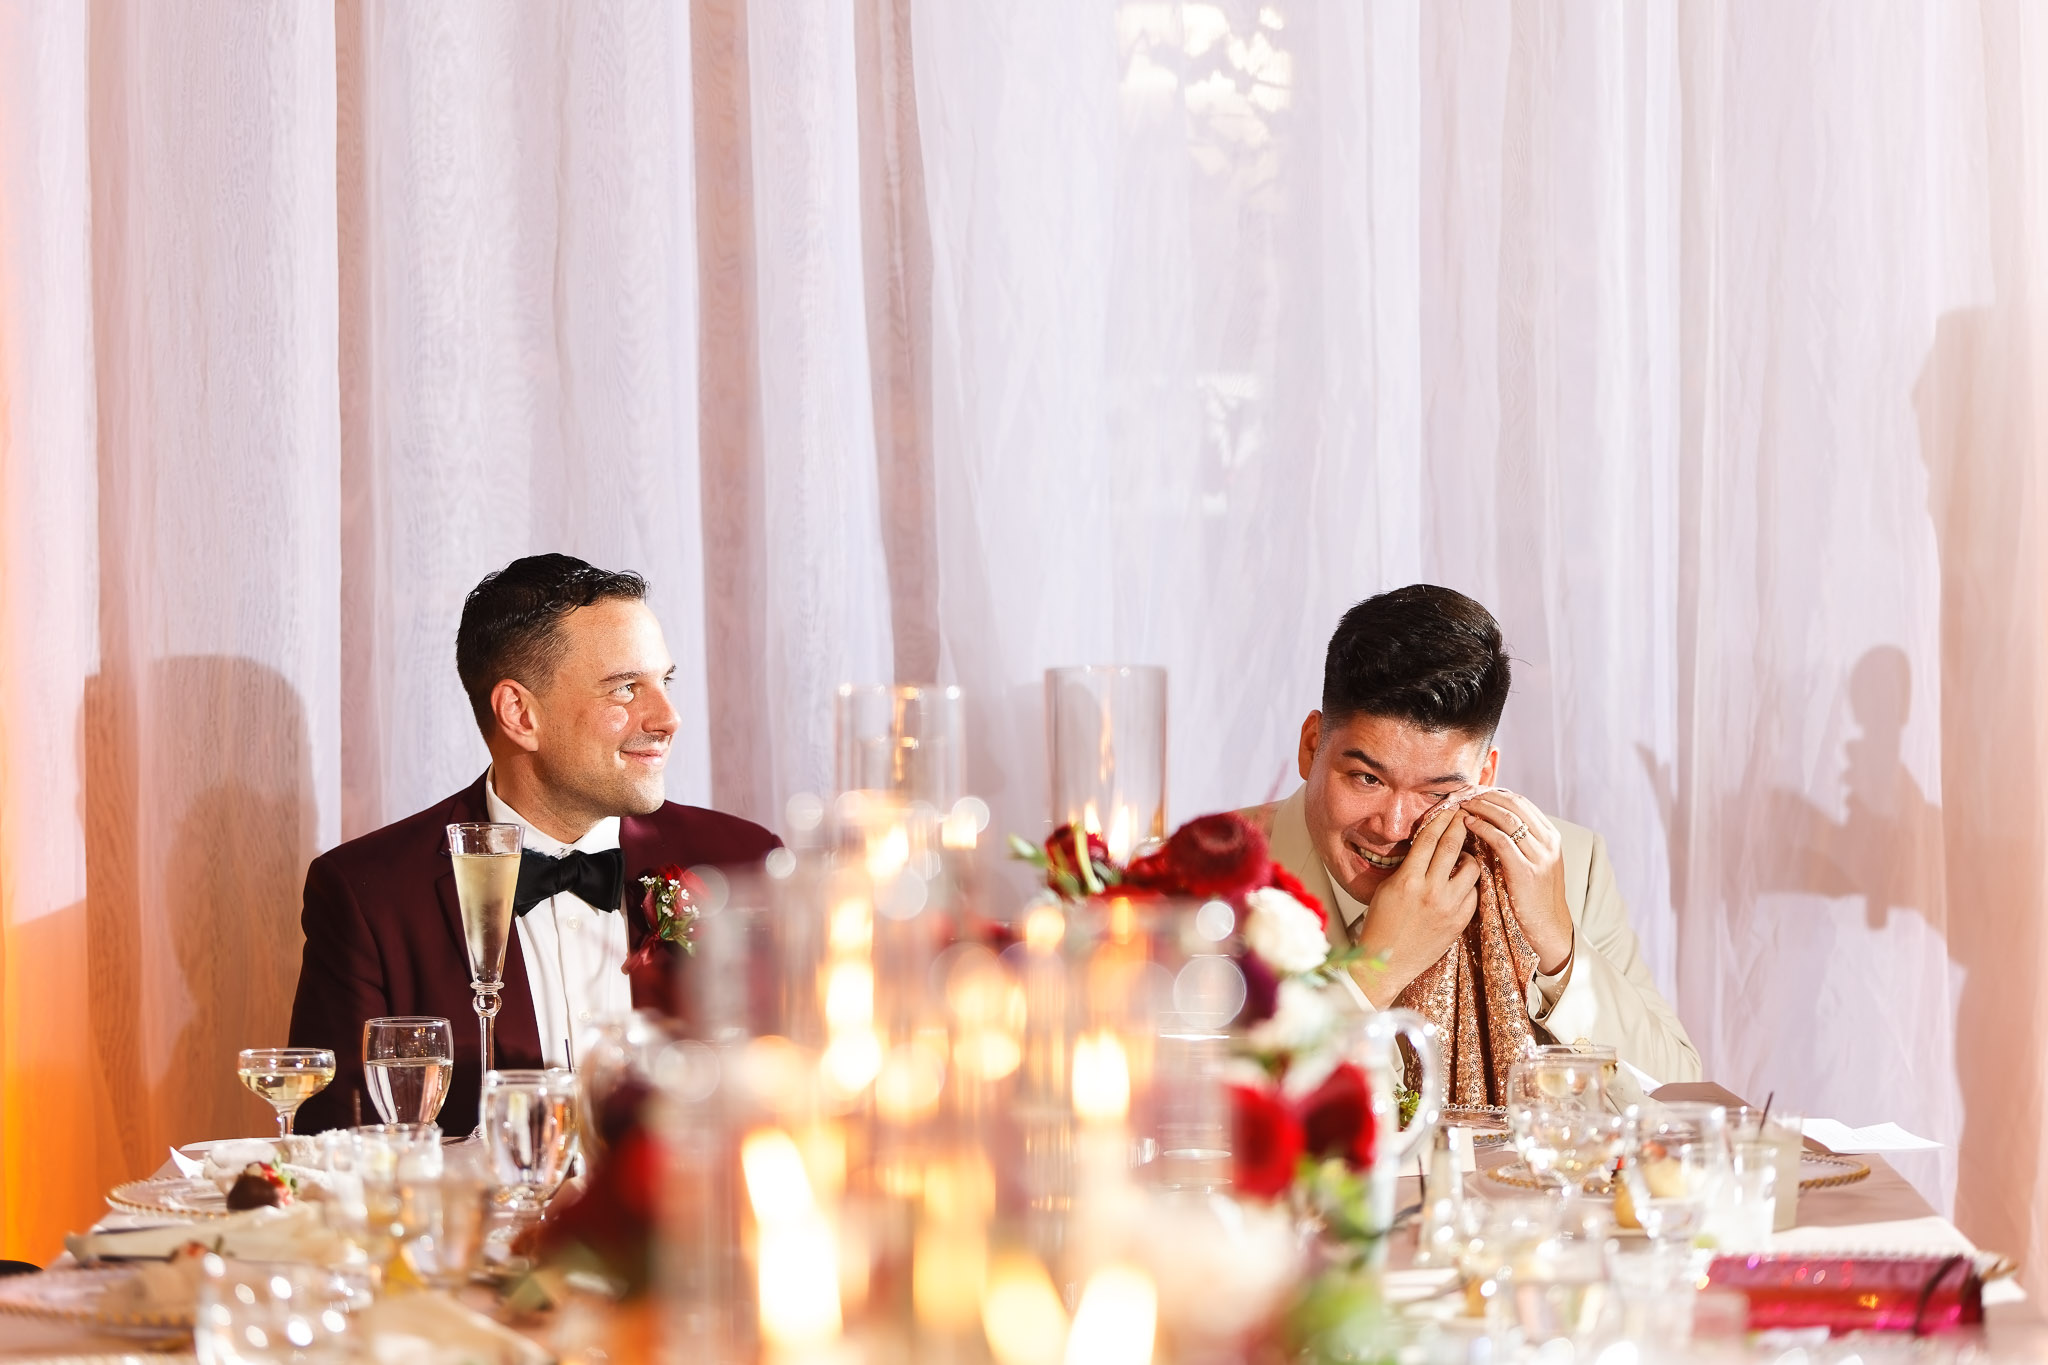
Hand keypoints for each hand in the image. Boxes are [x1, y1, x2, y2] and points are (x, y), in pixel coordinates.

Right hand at [1353, 801, 1480, 1006]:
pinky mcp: (1460, 922)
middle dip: (1460, 826)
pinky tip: (1464, 883)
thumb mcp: (1387, 888)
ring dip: (1469, 857)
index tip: (1448, 808)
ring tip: (1464, 856)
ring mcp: (1448, 907)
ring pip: (1471, 869)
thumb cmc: (1381, 926)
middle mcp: (1431, 891)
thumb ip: (1408, 867)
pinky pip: (1474, 894)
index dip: (1440, 819)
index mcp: (1408, 880)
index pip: (1429, 838)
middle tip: (1465, 815)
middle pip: (1452, 846)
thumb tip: (1425, 848)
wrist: (1387, 962)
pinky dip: (1471, 884)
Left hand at [1460, 790, 1572, 972]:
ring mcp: (1539, 855)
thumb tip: (1492, 820)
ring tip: (1462, 805)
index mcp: (1551, 836)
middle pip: (1514, 804)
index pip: (1521, 802)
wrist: (1548, 927)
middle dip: (1486, 796)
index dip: (1495, 793)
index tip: (1473, 790)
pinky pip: (1501, 840)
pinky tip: (1467, 824)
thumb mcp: (1534, 862)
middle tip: (1463, 794)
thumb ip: (1521, 841)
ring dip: (1481, 808)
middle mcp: (1548, 841)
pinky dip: (1482, 827)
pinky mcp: (1526, 870)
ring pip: (1507, 818)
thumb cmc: (1534, 896)